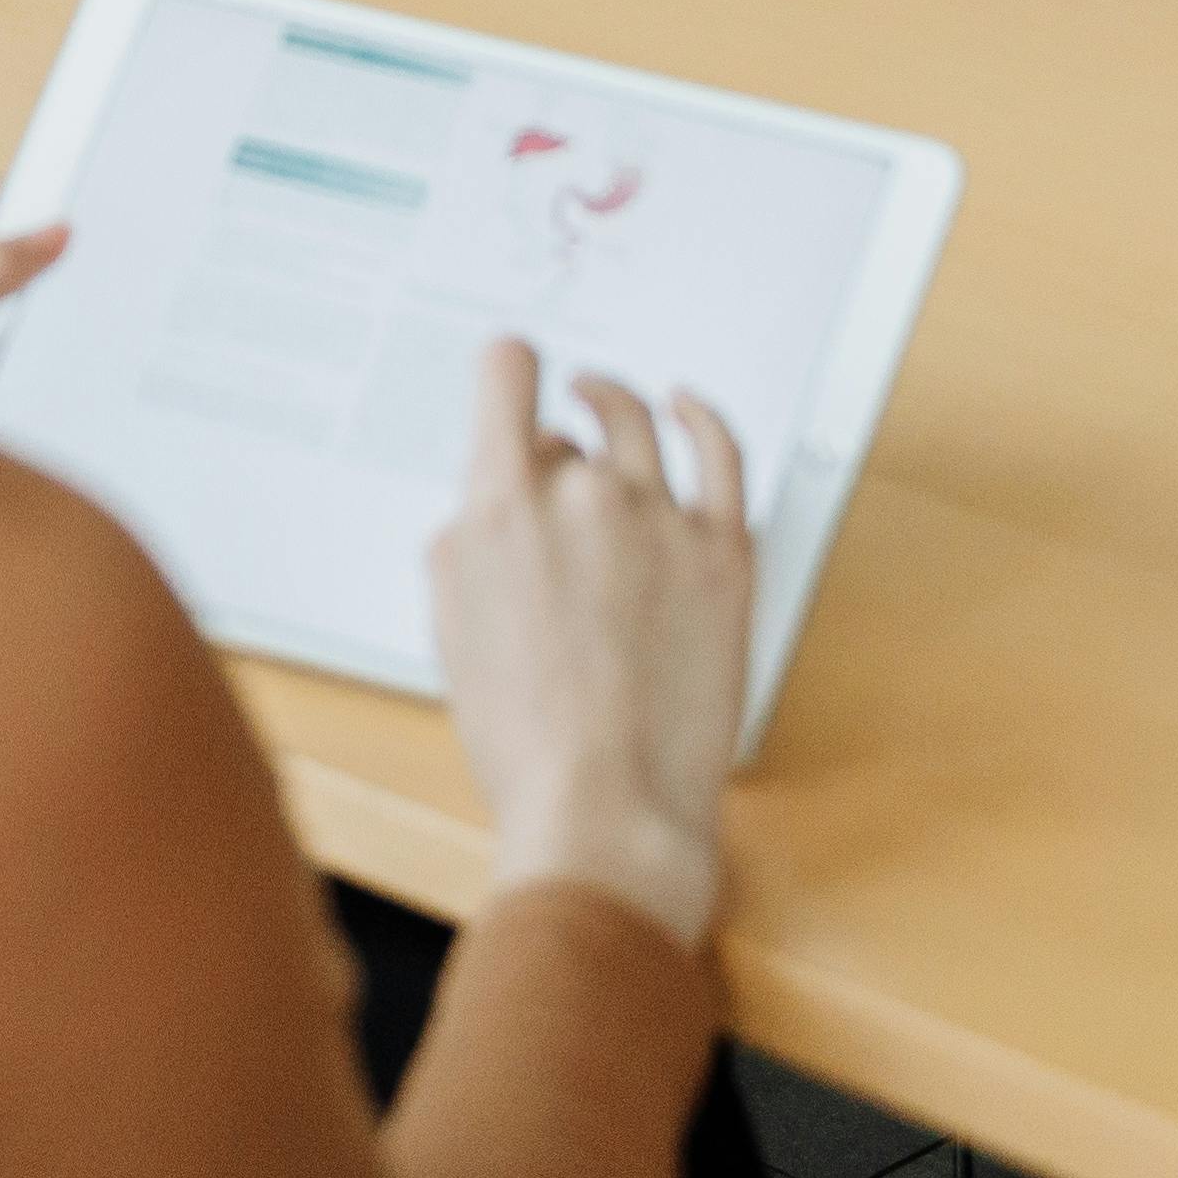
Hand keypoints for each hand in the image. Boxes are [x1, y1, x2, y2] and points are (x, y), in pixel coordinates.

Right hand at [427, 341, 752, 945]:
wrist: (608, 809)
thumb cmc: (527, 744)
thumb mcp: (454, 632)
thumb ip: (470, 549)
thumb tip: (491, 512)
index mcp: (501, 510)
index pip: (505, 377)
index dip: (507, 368)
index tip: (512, 371)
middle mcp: (581, 495)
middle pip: (567, 434)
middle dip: (554, 459)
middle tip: (552, 502)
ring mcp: (659, 518)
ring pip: (636, 425)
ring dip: (616, 405)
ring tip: (609, 402)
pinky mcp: (723, 550)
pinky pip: (720, 451)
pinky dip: (703, 415)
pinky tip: (690, 407)